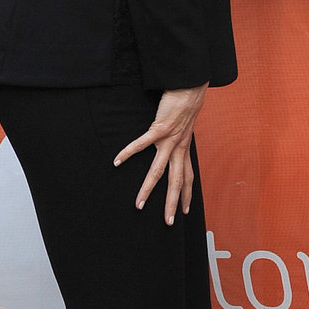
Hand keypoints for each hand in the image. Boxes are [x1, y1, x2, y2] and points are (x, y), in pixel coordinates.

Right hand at [113, 84, 207, 224]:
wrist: (191, 86)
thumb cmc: (187, 103)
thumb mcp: (186, 125)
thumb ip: (180, 136)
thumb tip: (174, 140)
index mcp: (185, 148)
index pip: (188, 177)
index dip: (188, 195)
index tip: (186, 210)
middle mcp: (179, 148)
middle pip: (177, 182)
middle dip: (173, 203)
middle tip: (169, 222)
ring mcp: (170, 140)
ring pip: (159, 171)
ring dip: (148, 189)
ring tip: (139, 204)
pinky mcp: (159, 128)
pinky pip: (141, 144)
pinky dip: (128, 153)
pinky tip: (117, 161)